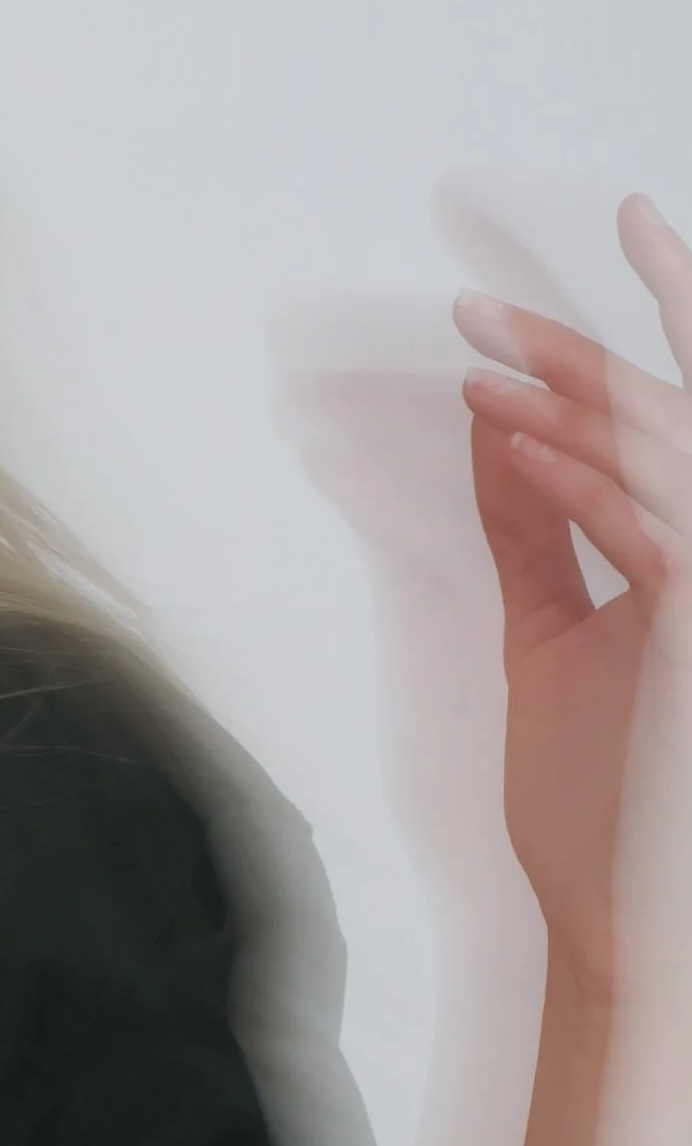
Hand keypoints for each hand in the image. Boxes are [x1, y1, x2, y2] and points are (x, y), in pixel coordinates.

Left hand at [455, 196, 691, 993]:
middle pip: (680, 413)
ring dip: (566, 402)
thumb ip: (538, 533)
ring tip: (475, 362)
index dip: (674, 305)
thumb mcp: (558, 636)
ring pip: (669, 456)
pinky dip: (583, 483)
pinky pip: (657, 534)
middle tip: (477, 306)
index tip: (630, 214)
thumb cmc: (605, 803)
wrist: (631, 930)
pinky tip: (515, 446)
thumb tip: (498, 433)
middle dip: (582, 348)